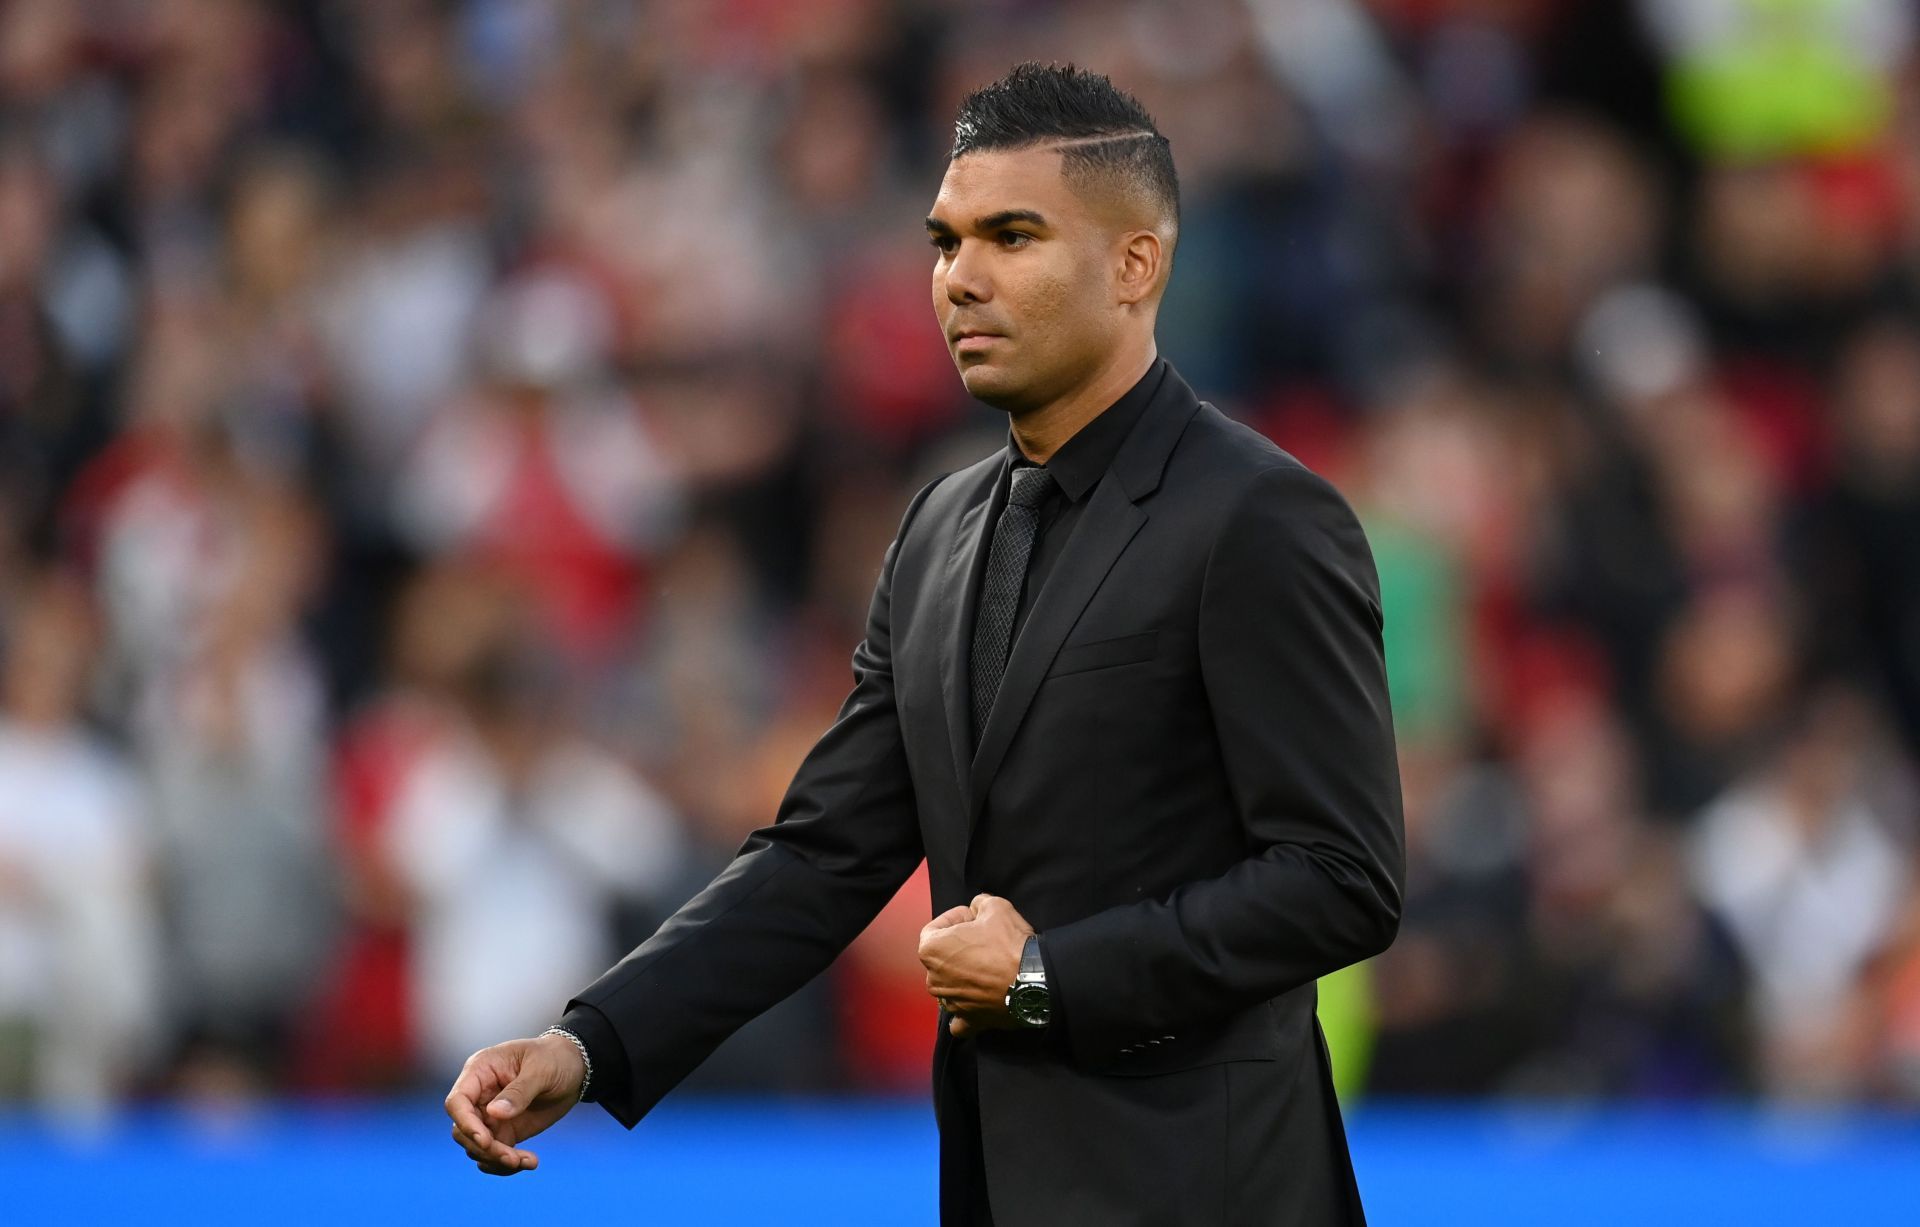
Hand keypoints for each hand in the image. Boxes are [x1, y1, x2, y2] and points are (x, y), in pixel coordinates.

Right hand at [443, 1033, 583, 1175]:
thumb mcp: (541, 1069)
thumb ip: (519, 1091)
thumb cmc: (555, 1058)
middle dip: (485, 1149)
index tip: (486, 1141)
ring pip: (476, 1147)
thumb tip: (493, 1113)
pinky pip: (493, 1155)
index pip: (457, 1101)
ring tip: (528, 1161)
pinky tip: (528, 1163)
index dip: (465, 1123)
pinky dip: (505, 1165)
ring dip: (497, 1160)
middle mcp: (479, 1096)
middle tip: (513, 1159)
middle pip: (463, 1131)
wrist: (575, 1068)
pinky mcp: (503, 1131)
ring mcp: (489, 1116)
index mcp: (480, 1071)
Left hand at [919, 893, 1033, 1037]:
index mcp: (931, 950)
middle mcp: (934, 979)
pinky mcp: (969, 1020)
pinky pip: (960, 1019)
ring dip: (965, 976)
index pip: (936, 927)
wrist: (1034, 979)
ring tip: (990, 965)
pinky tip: (977, 1001)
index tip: (975, 918)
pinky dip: (966, 1011)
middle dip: (960, 947)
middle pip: (943, 957)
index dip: (957, 918)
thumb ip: (979, 903)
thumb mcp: (995, 906)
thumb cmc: (1009, 943)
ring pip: (950, 986)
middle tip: (985, 940)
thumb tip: (978, 909)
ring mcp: (951, 1003)